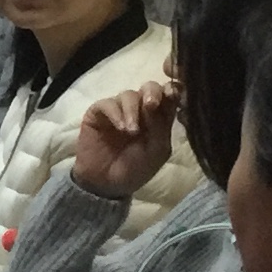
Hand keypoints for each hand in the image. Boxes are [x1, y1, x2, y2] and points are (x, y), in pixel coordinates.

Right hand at [72, 76, 180, 198]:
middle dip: (152, 92)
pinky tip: (120, 128)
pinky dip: (116, 113)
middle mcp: (140, 109)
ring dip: (132, 110)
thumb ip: (161, 127)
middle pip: (149, 87)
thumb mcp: (157, 151)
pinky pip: (108, 103)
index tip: (173, 94)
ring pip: (128, 94)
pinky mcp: (98, 113)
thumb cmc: (135, 169)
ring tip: (132, 131)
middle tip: (151, 104)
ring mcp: (118, 109)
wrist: (106, 184)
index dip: (172, 90)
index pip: (168, 95)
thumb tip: (155, 103)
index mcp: (159, 117)